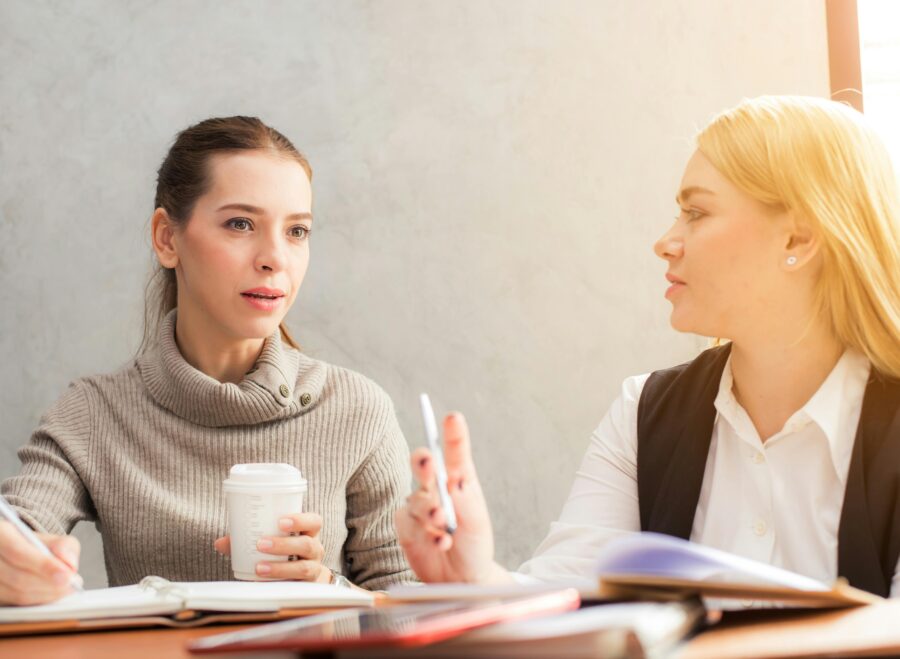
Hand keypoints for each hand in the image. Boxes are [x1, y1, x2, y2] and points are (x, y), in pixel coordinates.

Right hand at [0, 520, 81, 605]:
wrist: (17, 555)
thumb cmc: (36, 548)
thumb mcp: (53, 539)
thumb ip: (65, 547)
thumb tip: (69, 566)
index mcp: (0, 535)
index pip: (18, 553)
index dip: (43, 565)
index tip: (67, 575)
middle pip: (17, 577)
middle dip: (49, 584)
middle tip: (71, 584)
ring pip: (16, 594)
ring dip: (45, 595)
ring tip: (65, 589)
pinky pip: (15, 603)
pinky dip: (37, 601)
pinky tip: (51, 595)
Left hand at [215, 513, 330, 582]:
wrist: (301, 578)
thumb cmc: (284, 552)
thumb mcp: (272, 540)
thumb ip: (247, 540)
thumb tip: (220, 543)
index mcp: (309, 533)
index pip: (314, 522)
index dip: (301, 520)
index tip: (281, 521)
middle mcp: (315, 550)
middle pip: (307, 545)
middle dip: (284, 544)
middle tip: (261, 544)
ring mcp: (313, 569)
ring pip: (303, 568)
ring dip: (280, 567)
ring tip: (259, 567)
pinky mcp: (307, 588)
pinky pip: (297, 587)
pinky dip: (279, 584)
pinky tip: (263, 583)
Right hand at [394, 412, 510, 583]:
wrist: (461, 578)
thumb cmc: (473, 545)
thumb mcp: (477, 522)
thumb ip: (465, 501)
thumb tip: (454, 480)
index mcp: (459, 480)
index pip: (455, 454)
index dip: (453, 435)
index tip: (453, 418)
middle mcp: (436, 488)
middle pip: (423, 465)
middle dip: (424, 462)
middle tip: (429, 463)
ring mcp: (419, 506)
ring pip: (417, 499)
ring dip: (430, 511)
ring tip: (443, 525)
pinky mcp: (406, 526)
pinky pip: (410, 524)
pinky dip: (427, 534)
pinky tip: (441, 542)